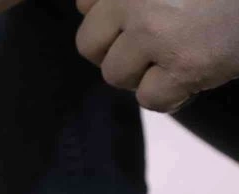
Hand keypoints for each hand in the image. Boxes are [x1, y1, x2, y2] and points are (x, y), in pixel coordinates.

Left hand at [75, 0, 238, 111]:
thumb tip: (93, 11)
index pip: (85, 4)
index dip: (108, 17)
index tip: (133, 20)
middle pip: (90, 44)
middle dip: (116, 51)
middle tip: (151, 48)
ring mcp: (157, 30)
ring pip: (115, 74)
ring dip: (142, 75)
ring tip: (177, 58)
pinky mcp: (185, 63)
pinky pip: (150, 99)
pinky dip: (170, 97)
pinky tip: (192, 79)